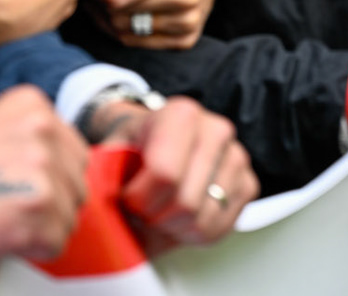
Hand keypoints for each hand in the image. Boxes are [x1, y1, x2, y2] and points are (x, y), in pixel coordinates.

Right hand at [0, 85, 89, 280]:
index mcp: (34, 105)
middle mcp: (44, 131)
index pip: (73, 151)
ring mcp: (44, 171)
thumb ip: (30, 138)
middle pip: (77, 183)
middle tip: (6, 208)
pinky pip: (56, 243)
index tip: (17, 186)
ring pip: (69, 215)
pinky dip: (31, 250)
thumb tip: (64, 165)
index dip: (49, 178)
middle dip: (51, 203)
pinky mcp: (39, 212)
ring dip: (40, 227)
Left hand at [89, 97, 258, 251]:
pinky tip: (180, 216)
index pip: (165, 173)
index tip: (127, 195)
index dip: (138, 199)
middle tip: (142, 208)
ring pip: (202, 220)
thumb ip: (103, 175)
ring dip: (173, 227)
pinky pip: (220, 229)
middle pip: (185, 202)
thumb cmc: (131, 151)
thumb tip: (99, 206)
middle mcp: (217, 129)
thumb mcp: (109, 154)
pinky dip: (193, 233)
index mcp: (181, 113)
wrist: (152, 145)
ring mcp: (237, 156)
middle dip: (155, 216)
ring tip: (160, 210)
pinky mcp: (248, 184)